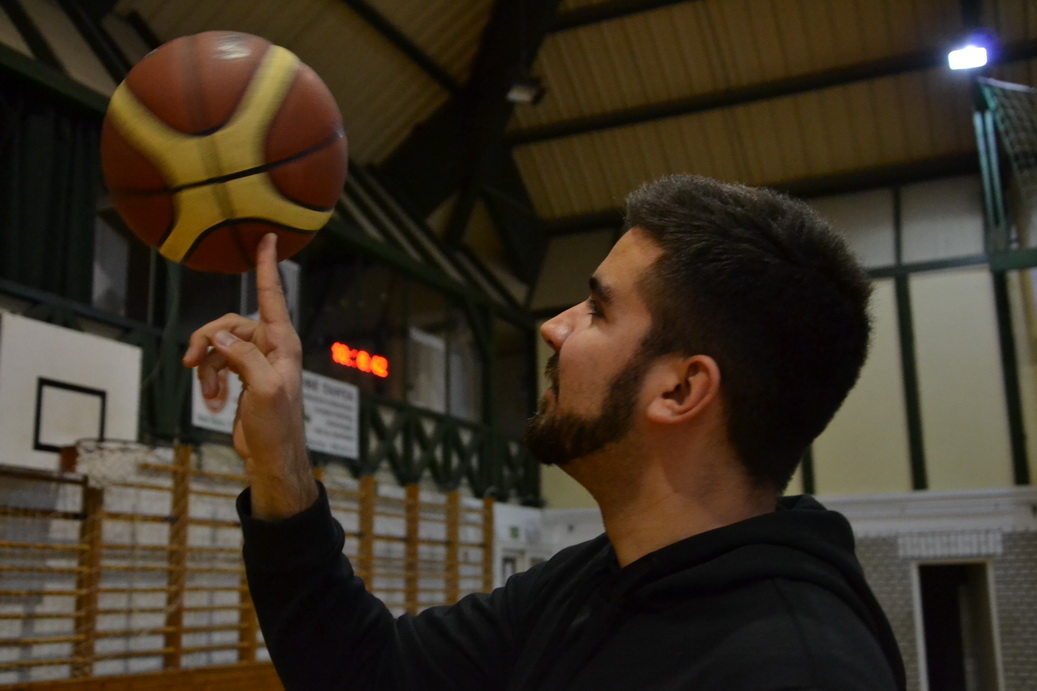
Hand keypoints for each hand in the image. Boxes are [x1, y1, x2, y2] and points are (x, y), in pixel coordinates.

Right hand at [182, 233, 317, 519]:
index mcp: (282, 343)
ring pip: (218, 346)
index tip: (268, 238)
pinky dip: (208, 381)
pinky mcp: (244, 377)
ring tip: (207, 396)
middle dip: (206, 343)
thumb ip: (242, 358)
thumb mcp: (263, 390)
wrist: (273, 457)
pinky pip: (217, 365)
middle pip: (228, 325)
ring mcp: (257, 362)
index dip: (267, 267)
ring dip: (206, 369)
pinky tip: (211, 402)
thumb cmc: (277, 427)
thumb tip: (216, 337)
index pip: (272, 296)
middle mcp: (271, 347)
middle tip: (190, 364)